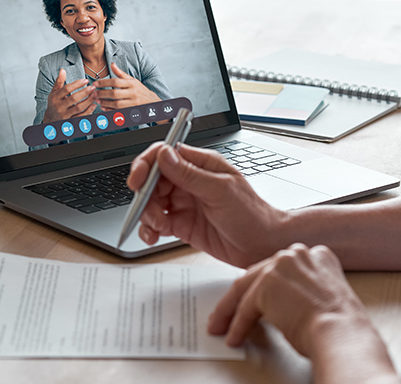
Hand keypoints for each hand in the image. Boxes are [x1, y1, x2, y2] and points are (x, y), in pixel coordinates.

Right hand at [42, 68, 96, 122]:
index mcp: (55, 97)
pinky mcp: (70, 121)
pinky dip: (89, 111)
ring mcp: (65, 115)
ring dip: (88, 101)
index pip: (66, 89)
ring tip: (95, 95)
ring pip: (79, 108)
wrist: (50, 118)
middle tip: (93, 87)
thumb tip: (63, 70)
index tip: (86, 80)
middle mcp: (59, 106)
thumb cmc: (54, 103)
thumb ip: (59, 81)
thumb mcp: (54, 92)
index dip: (77, 84)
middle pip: (74, 98)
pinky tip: (94, 104)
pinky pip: (81, 116)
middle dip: (85, 92)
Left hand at [93, 63, 161, 110]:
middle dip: (102, 94)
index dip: (104, 82)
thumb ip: (120, 73)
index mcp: (132, 83)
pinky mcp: (132, 111)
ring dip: (105, 103)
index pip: (116, 81)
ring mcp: (133, 103)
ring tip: (97, 100)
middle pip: (115, 93)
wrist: (152, 102)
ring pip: (116, 104)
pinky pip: (119, 111)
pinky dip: (110, 110)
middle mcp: (133, 93)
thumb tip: (112, 64)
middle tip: (94, 93)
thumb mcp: (132, 80)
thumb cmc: (140, 90)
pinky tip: (103, 108)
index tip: (95, 84)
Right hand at [127, 143, 287, 266]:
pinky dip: (150, 229)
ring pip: (151, 202)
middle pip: (153, 180)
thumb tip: (164, 155)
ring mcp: (184, 203)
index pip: (164, 155)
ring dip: (147, 214)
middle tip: (149, 210)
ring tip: (158, 226)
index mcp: (201, 165)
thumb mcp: (220, 190)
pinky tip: (154, 236)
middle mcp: (190, 181)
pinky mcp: (181, 224)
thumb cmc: (252, 214)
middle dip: (145, 195)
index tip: (138, 180)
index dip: (147, 165)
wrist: (262, 245)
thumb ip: (189, 174)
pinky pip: (156, 223)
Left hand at [208, 243, 372, 357]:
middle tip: (228, 312)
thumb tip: (282, 306)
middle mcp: (297, 254)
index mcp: (317, 255)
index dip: (266, 285)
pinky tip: (235, 337)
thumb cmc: (340, 326)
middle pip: (259, 275)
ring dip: (231, 311)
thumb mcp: (325, 298)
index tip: (255, 296)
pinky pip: (245, 308)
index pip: (281, 269)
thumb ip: (304, 291)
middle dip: (242, 296)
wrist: (340, 333)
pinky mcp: (266, 284)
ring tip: (222, 326)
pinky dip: (237, 326)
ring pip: (247, 289)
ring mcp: (280, 266)